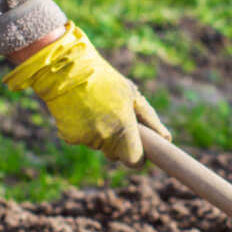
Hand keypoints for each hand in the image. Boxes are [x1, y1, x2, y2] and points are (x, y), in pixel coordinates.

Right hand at [3, 22, 169, 166]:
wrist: (65, 70)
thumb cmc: (104, 79)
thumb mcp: (132, 94)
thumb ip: (150, 119)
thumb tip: (166, 139)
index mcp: (124, 129)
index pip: (135, 161)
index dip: (138, 155)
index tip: (137, 144)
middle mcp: (105, 140)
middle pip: (116, 154)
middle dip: (118, 142)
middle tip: (114, 117)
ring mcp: (86, 140)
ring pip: (98, 145)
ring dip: (100, 133)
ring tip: (94, 106)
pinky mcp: (69, 138)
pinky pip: (82, 139)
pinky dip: (83, 129)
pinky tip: (80, 109)